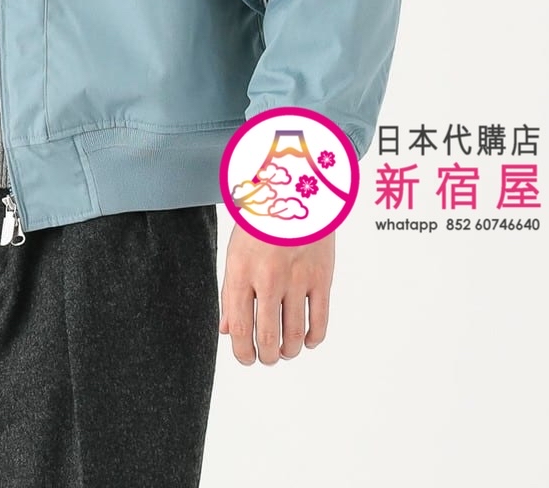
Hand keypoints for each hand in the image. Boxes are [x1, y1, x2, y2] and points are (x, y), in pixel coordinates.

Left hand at [219, 222, 334, 364]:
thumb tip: (227, 330)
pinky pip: (320, 320)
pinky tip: (308, 340)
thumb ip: (230, 294)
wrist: (293, 190)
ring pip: (294, 335)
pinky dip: (314, 338)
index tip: (246, 358)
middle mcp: (268, 278)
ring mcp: (297, 279)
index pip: (239, 327)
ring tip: (285, 351)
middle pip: (266, 336)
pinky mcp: (321, 277)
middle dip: (266, 356)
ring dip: (289, 351)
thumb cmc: (260, 224)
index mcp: (241, 271)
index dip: (242, 352)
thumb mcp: (236, 253)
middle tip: (267, 357)